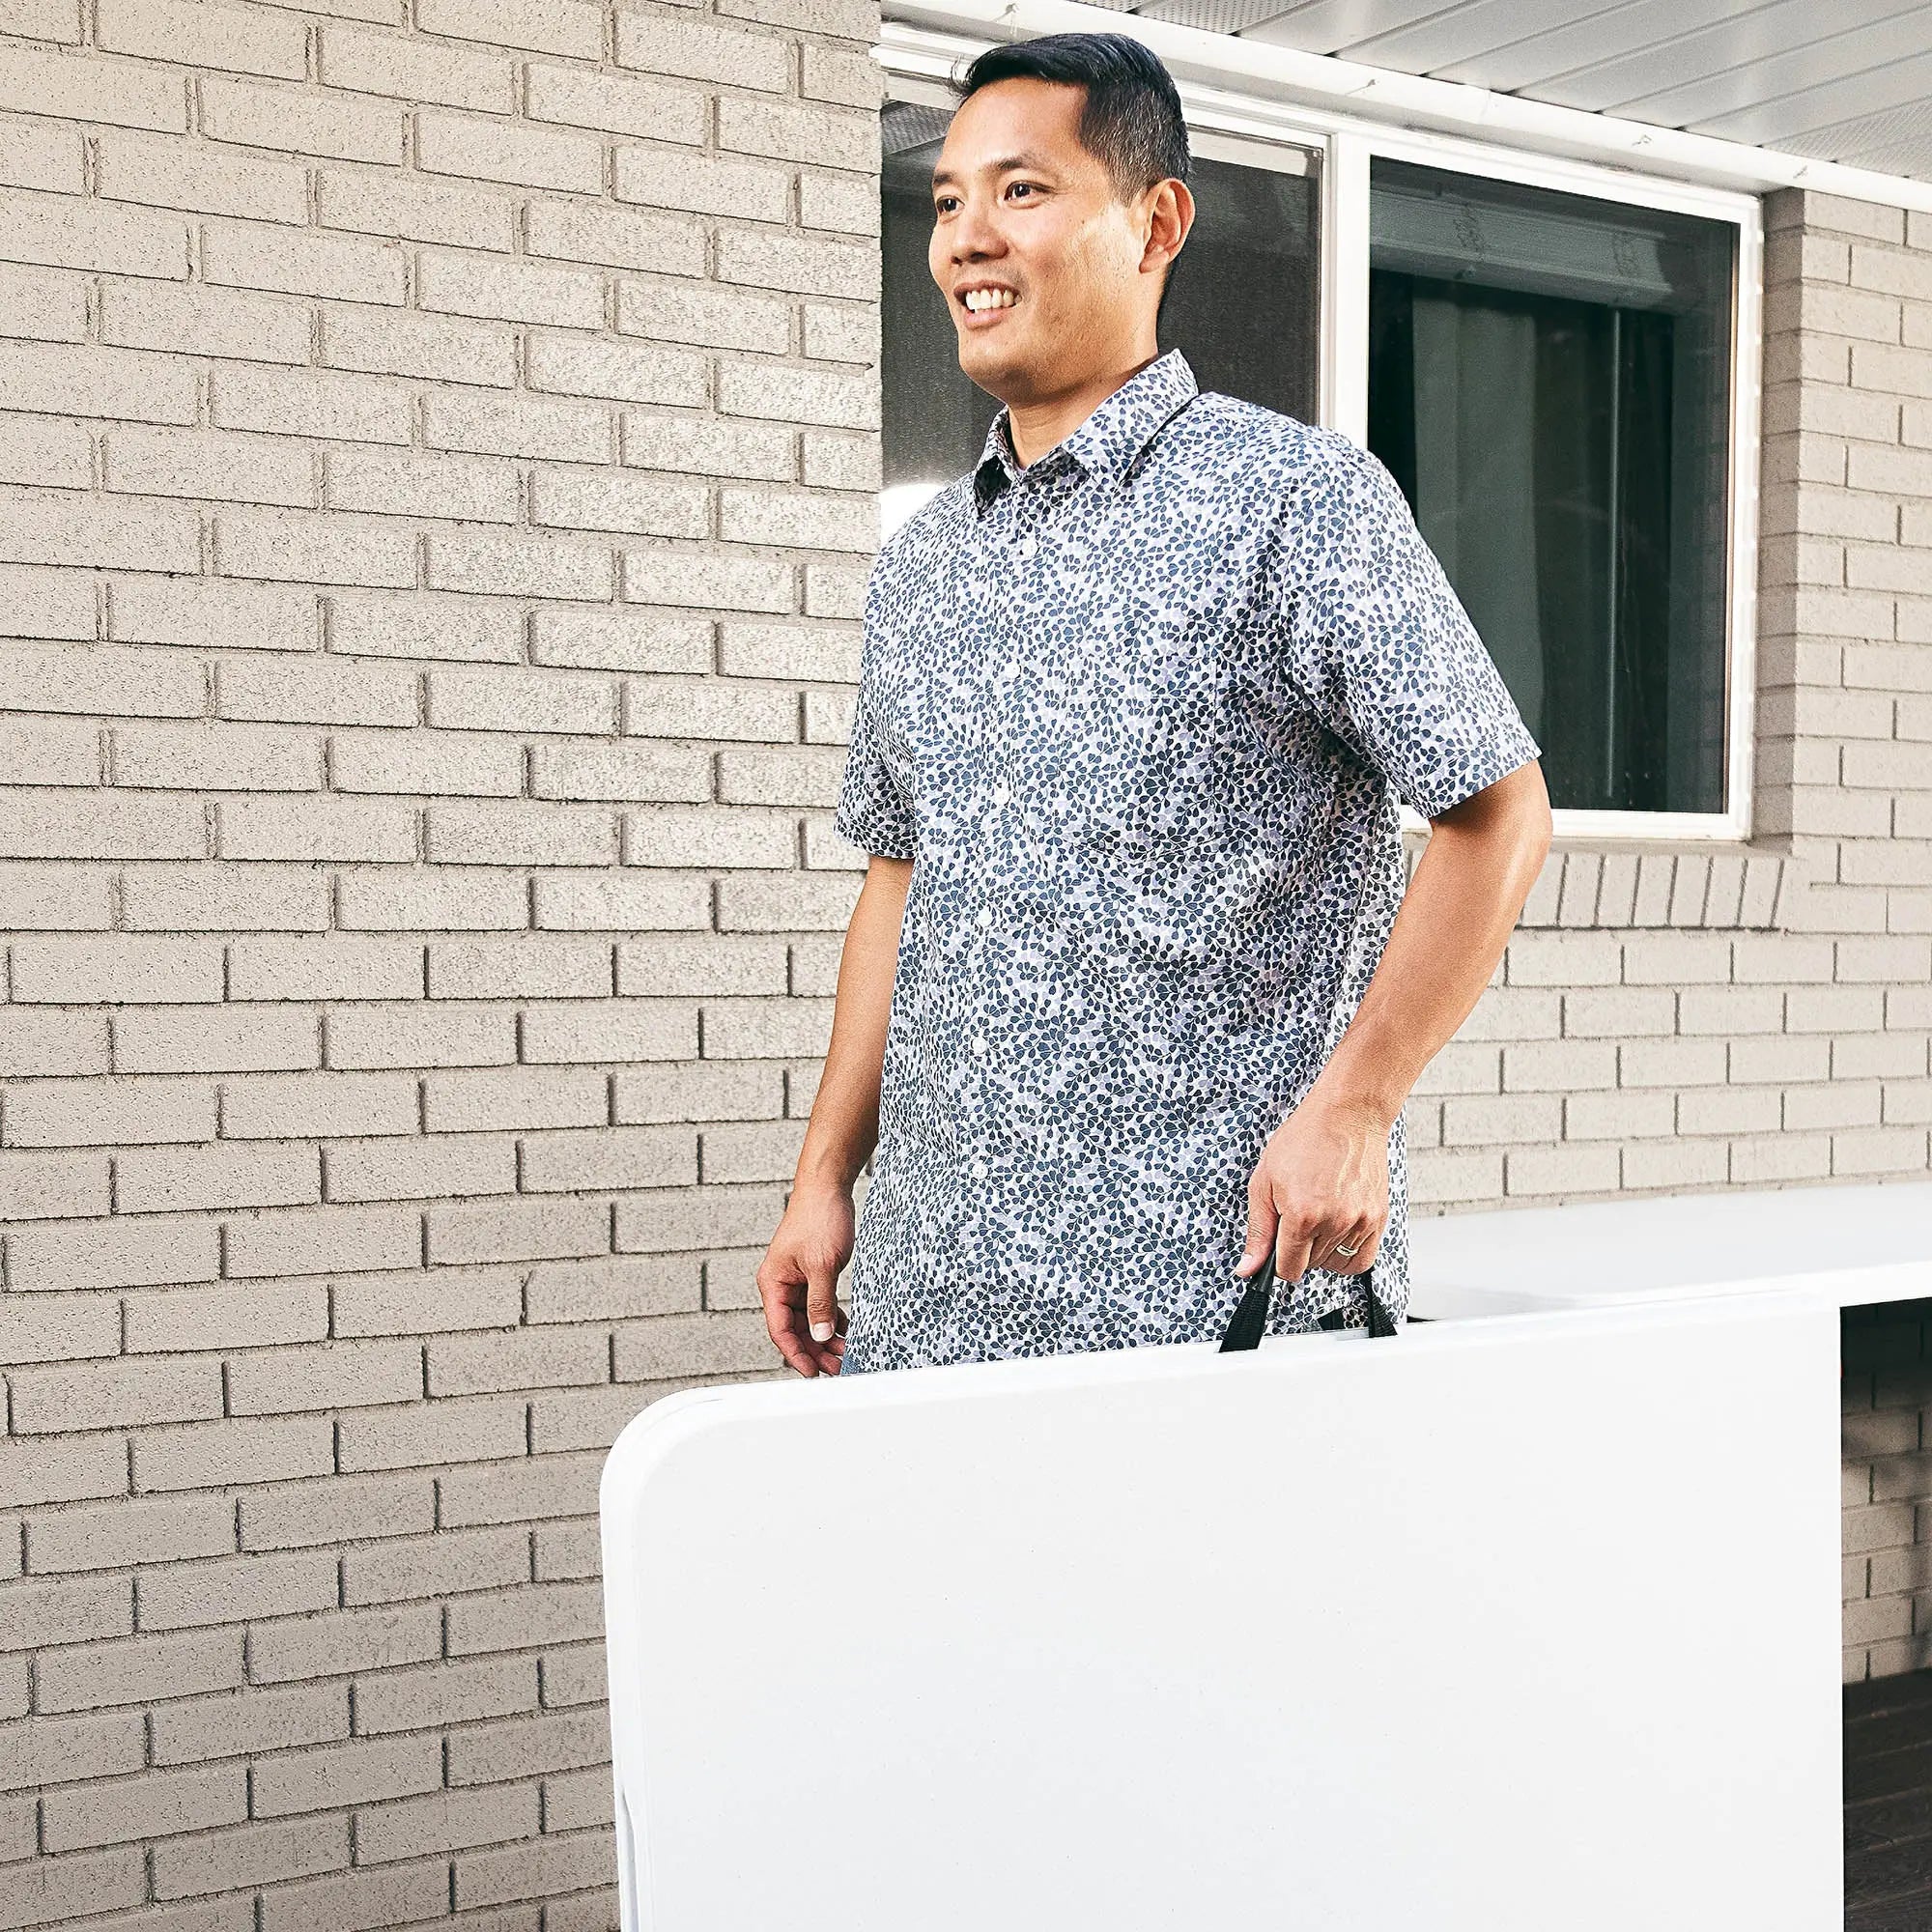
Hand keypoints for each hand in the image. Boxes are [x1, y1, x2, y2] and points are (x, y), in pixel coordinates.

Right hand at [756, 1185, 854, 1376]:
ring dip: (825, 1337)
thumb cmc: (819, 1218)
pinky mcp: (812, 1274)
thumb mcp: (823, 1266)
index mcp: (773, 1283)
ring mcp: (797, 1279)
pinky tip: (845, 1332)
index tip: (813, 1373)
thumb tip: (819, 1336)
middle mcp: (781, 1284)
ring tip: (844, 1354)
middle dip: (814, 1350)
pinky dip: (831, 1319)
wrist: (828, 1187)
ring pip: (808, 1319)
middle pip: (795, 1329)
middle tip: (836, 1369)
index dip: (796, 1354)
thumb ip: (821, 1303)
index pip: (780, 1329)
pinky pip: (819, 1305)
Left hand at [1234, 1091, 1389, 1284]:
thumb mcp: (1264, 1181)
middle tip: (1296, 1219)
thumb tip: (1248, 1269)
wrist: (1347, 1115)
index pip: (1288, 1270)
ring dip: (1323, 1251)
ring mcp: (1360, 1222)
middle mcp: (1335, 1223)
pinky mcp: (1378, 1218)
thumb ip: (1258, 1230)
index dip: (1277, 1262)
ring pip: (1336, 1264)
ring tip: (1318, 1219)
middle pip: (1311, 1266)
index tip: (1277, 1249)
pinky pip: (1364, 1260)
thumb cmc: (1305, 1139)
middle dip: (1299, 1250)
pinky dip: (1348, 1254)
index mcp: (1302, 1215)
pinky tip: (1337, 1232)